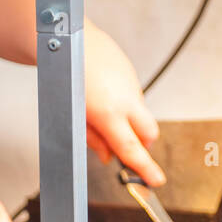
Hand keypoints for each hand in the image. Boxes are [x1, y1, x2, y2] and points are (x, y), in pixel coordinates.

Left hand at [85, 21, 164, 186]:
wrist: (70, 41)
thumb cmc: (66, 78)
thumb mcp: (75, 117)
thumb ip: (93, 140)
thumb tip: (107, 156)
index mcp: (109, 114)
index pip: (131, 149)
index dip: (145, 168)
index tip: (155, 180)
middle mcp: (126, 100)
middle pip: (149, 134)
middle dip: (142, 145)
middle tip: (124, 148)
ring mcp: (132, 86)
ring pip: (141, 116)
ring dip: (130, 124)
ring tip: (104, 115)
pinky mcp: (131, 76)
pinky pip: (135, 99)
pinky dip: (125, 107)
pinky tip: (105, 98)